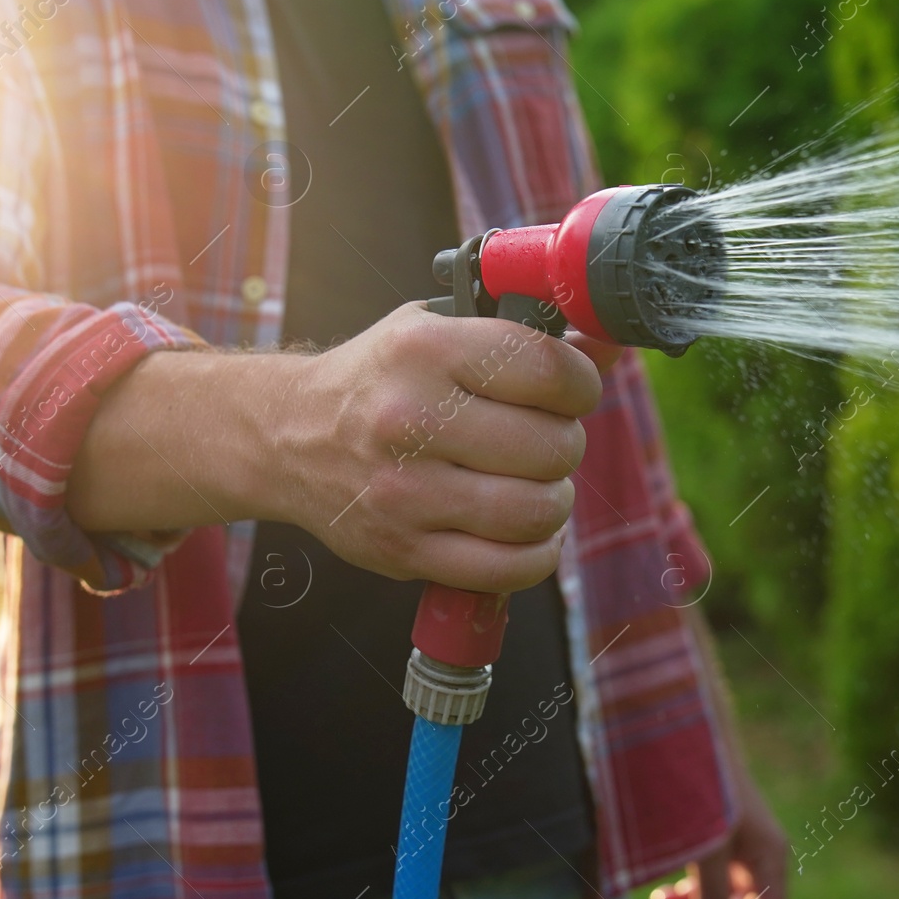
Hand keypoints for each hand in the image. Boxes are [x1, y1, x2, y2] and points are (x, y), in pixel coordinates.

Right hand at [276, 302, 603, 591]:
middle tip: (545, 440)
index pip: (548, 370)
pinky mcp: (402, 551)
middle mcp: (410, 418)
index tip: (572, 392)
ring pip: (536, 510)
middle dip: (565, 444)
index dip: (582, 384)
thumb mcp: (438, 330)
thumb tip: (611, 344)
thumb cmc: (380, 378)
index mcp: (425, 350)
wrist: (287, 437)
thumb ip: (523, 338)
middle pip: (550, 446)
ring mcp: (404, 492)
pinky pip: (508, 568)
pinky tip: (525, 531)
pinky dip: (536, 553)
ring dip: (554, 500)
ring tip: (534, 483)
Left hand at [649, 795, 786, 898]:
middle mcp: (760, 855)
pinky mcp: (713, 840)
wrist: (686, 732)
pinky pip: (706, 880)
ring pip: (722, 896)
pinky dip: (688, 891)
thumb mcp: (708, 848)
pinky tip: (665, 894)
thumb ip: (712, 894)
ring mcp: (736, 848)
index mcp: (771, 857)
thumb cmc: (706, 786)